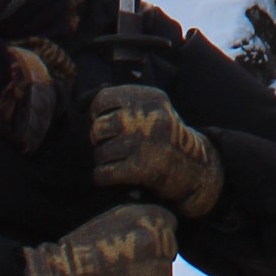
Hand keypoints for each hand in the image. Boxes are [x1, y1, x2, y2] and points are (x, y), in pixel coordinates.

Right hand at [12, 202, 178, 275]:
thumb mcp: (110, 217)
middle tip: (125, 266)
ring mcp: (161, 268)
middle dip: (153, 258)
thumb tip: (152, 218)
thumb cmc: (81, 247)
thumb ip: (137, 216)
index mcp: (151, 215)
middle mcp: (161, 240)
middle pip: (168, 250)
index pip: (168, 225)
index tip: (133, 244)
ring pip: (164, 275)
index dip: (151, 237)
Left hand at [89, 83, 224, 218]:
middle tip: (108, 145)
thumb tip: (80, 101)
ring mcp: (144, 142)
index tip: (103, 122)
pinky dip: (103, 177)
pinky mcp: (142, 168)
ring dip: (103, 161)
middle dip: (98, 140)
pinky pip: (103, 173)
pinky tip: (112, 176)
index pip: (104, 98)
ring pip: (100, 152)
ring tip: (115, 161)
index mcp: (150, 98)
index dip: (97, 113)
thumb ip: (124, 103)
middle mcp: (147, 117)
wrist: (194, 167)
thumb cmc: (164, 137)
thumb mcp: (153, 109)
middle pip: (99, 127)